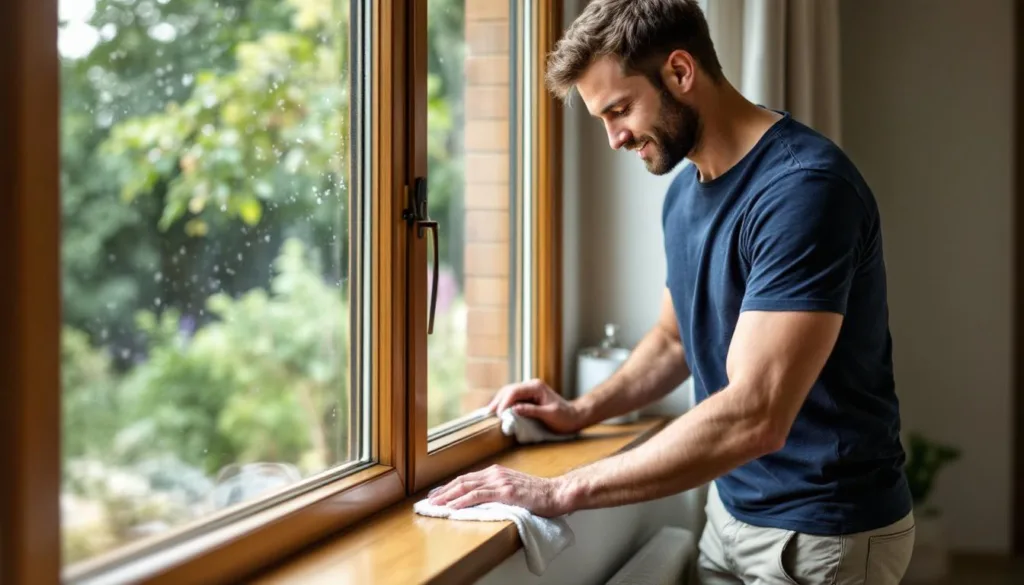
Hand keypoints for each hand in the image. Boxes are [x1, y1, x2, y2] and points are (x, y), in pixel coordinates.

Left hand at [427, 464, 573, 516]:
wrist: (557, 493)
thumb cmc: (538, 494)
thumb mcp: (513, 488)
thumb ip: (497, 490)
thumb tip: (480, 499)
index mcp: (496, 472)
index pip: (467, 479)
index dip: (449, 487)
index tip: (437, 495)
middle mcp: (495, 473)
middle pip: (462, 481)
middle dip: (443, 491)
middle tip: (429, 501)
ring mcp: (500, 481)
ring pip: (467, 487)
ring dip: (448, 496)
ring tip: (435, 504)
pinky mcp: (505, 492)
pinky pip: (479, 496)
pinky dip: (463, 500)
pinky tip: (453, 506)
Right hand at [486, 378, 585, 433]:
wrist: (574, 417)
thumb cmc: (565, 417)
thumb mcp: (549, 415)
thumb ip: (532, 411)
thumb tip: (514, 409)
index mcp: (536, 387)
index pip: (515, 391)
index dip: (505, 402)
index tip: (499, 415)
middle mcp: (531, 385)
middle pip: (509, 390)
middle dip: (498, 401)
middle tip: (488, 414)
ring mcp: (529, 390)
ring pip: (509, 392)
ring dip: (499, 402)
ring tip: (489, 412)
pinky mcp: (528, 396)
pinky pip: (513, 398)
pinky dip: (504, 404)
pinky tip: (498, 410)